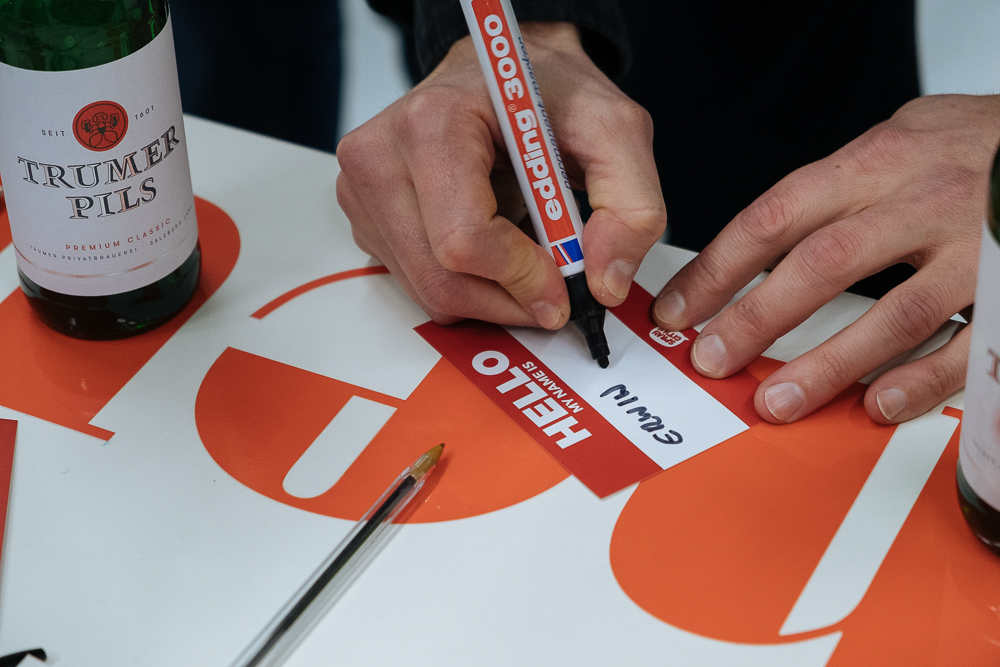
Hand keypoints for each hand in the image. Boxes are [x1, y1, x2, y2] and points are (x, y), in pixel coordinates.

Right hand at [336, 23, 664, 327]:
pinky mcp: (363, 216)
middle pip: (442, 280)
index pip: (465, 240)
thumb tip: (605, 283)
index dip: (521, 278)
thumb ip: (631, 206)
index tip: (562, 284)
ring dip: (489, 295)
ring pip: (428, 292)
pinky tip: (488, 244)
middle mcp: (379, 156)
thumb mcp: (615, 130)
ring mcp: (362, 190)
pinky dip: (465, 284)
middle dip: (509, 300)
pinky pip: (416, 283)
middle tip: (551, 287)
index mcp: (432, 124)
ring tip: (521, 250)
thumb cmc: (545, 92)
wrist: (498, 71)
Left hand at [652, 94, 999, 423]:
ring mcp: (972, 247)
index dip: (718, 269)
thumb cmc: (971, 143)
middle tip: (712, 360)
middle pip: (822, 265)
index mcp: (875, 164)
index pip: (775, 217)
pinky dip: (921, 379)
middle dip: (756, 319)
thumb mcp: (894, 139)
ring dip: (827, 364)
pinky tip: (877, 404)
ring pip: (893, 314)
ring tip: (777, 400)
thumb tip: (761, 239)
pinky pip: (968, 344)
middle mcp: (920, 201)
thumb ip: (834, 188)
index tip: (679, 310)